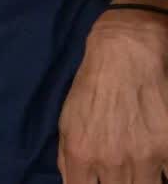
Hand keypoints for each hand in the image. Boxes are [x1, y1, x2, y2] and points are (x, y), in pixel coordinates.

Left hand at [58, 7, 167, 183]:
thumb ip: (67, 158)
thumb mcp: (67, 120)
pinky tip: (156, 163)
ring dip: (141, 180)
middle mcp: (112, 160)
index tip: (98, 182)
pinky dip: (162, 171)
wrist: (125, 54)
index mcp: (81, 154)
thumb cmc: (93, 86)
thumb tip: (72, 182)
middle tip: (120, 175)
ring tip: (138, 167)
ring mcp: (144, 156)